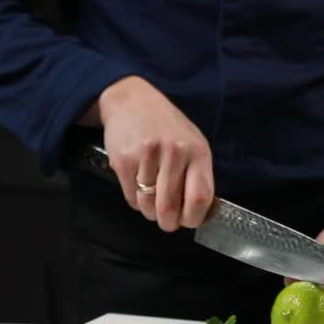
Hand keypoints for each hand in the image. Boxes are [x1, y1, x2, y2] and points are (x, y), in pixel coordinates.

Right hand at [81, 76, 214, 231]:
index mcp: (197, 151)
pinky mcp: (124, 160)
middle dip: (168, 222)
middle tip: (166, 222)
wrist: (131, 101)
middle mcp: (174, 152)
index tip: (187, 220)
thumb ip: (196, 175)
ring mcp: (148, 155)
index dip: (193, 218)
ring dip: (149, 211)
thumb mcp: (191, 143)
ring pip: (147, 205)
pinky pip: (131, 197)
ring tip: (150, 200)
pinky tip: (137, 186)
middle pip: (170, 207)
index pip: (200, 197)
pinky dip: (134, 200)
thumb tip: (196, 212)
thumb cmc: (165, 126)